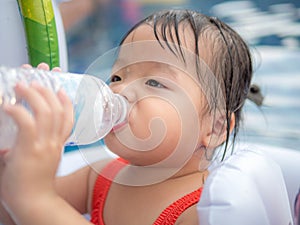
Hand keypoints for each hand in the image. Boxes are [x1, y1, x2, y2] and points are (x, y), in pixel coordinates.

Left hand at [0, 63, 72, 220]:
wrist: (34, 202)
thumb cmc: (35, 185)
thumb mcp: (45, 162)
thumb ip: (40, 147)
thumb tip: (22, 138)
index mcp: (59, 145)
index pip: (69, 119)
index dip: (66, 102)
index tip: (61, 90)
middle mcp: (55, 143)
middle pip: (58, 110)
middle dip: (48, 92)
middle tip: (37, 82)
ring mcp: (44, 145)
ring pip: (45, 112)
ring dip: (33, 96)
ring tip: (22, 86)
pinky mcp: (31, 150)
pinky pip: (27, 123)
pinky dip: (18, 111)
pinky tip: (8, 106)